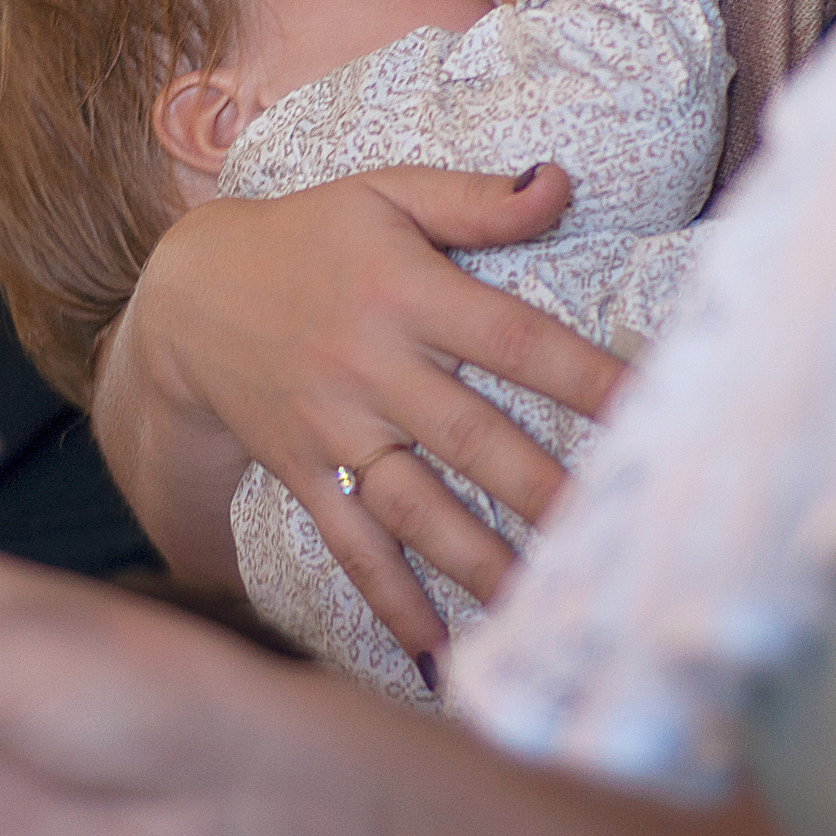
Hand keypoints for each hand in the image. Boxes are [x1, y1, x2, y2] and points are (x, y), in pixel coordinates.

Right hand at [92, 164, 625, 661]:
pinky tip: (438, 652)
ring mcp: (334, 429)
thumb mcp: (386, 193)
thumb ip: (475, 199)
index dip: (581, 374)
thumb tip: (561, 183)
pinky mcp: (304, 473)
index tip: (648, 408)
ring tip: (541, 610)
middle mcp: (371, 367)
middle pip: (471, 438)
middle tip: (609, 537)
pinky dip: (392, 600)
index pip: (511, 338)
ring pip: (416, 507)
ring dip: (478, 563)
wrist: (187, 297)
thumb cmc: (310, 236)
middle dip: (542, 491)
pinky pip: (352, 544)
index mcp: (405, 292)